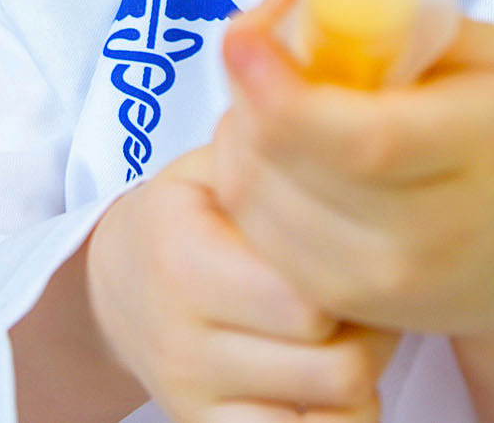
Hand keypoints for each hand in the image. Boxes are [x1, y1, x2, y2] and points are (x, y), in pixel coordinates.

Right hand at [85, 143, 401, 421]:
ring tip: (354, 326)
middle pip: (338, 360)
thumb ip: (270, 145)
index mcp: (180, 257)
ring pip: (338, 407)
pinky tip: (330, 373)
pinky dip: (339, 415)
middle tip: (370, 286)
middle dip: (373, 322)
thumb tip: (316, 101)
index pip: (308, 296)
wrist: (120, 287)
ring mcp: (193, 396)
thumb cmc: (192, 215)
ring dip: (365, 368)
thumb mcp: (216, 165)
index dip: (353, 270)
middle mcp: (180, 339)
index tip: (358, 241)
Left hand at [211, 0, 493, 348]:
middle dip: (245, 92)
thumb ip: (412, 29)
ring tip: (266, 91)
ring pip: (258, 202)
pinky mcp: (349, 303)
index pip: (363, 138)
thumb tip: (314, 9)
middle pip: (292, 167)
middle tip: (254, 43)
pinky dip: (245, 179)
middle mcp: (436, 230)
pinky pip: (258, 236)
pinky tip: (270, 143)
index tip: (245, 35)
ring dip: (237, 132)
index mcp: (487, 148)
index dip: (281, 89)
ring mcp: (387, 279)